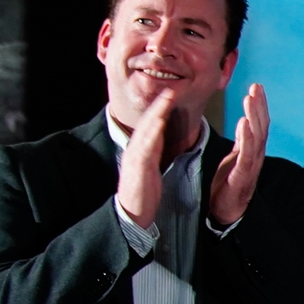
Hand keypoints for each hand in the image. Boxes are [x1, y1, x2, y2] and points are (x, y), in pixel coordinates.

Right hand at [116, 91, 175, 232]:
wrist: (133, 213)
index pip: (151, 125)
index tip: (171, 95)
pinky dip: (152, 133)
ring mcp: (135, 157)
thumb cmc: (144, 192)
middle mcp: (136, 150)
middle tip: (170, 89)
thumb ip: (154, 151)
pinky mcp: (137, 167)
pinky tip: (158, 122)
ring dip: (156, 113)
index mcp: (142, 150)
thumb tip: (160, 137)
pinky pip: (145, 147)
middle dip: (159, 105)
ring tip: (166, 99)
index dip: (160, 109)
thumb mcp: (151, 167)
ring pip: (146, 130)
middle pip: (148, 122)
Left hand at [210, 84, 268, 227]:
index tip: (256, 87)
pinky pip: (246, 154)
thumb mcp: (233, 158)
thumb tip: (244, 121)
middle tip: (256, 86)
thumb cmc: (228, 185)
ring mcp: (251, 166)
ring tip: (250, 99)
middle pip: (261, 127)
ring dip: (254, 116)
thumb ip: (241, 141)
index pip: (258, 124)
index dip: (259, 106)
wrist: (226, 212)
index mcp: (251, 151)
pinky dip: (247, 138)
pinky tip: (245, 123)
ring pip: (256, 137)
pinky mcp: (242, 176)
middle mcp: (255, 156)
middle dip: (259, 106)